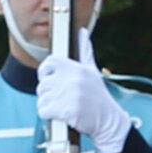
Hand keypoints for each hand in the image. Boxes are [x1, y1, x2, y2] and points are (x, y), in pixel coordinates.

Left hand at [36, 33, 131, 152]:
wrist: (109, 121)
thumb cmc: (98, 97)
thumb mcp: (92, 71)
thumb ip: (85, 52)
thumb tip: (82, 32)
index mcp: (77, 68)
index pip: (50, 62)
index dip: (45, 72)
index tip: (48, 79)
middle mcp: (73, 79)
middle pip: (43, 84)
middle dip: (48, 94)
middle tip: (61, 99)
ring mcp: (70, 94)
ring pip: (42, 99)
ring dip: (48, 106)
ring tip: (62, 108)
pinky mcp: (67, 110)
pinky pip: (43, 111)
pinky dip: (48, 116)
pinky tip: (61, 116)